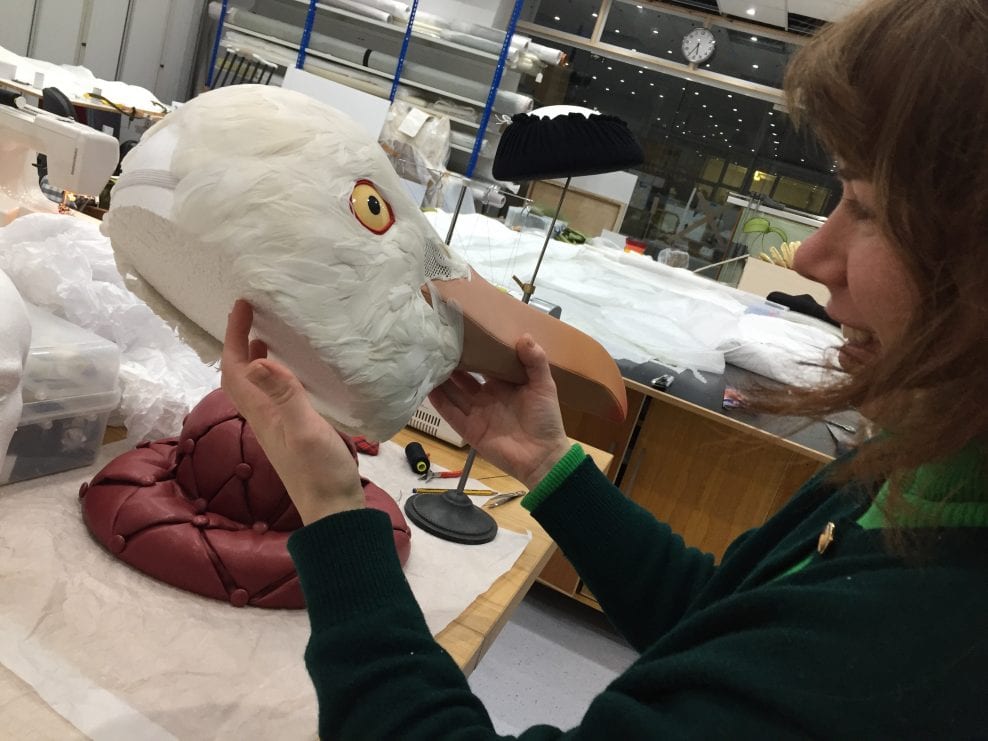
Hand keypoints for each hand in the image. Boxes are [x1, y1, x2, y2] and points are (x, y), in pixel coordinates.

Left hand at [221, 300, 363, 523]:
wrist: (333, 510)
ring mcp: (276, 427)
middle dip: (238, 344)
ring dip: (253, 360)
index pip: (235, 368)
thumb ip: (284, 395)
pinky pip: (274, 397)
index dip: (233, 336)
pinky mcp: (292, 433)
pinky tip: (292, 376)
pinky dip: (275, 377)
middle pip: (238, 377)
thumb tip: (257, 360)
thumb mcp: (305, 430)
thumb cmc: (320, 472)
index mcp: (261, 414)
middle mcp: (263, 418)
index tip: (242, 307)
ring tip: (265, 337)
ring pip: (255, 387)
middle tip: (250, 317)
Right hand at [428, 334, 570, 489]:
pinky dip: (439, 401)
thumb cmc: (545, 419)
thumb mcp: (544, 386)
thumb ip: (535, 362)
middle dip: (451, 363)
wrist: (542, 457)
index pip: (483, 364)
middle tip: (436, 343)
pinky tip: (427, 386)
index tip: (459, 333)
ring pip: (453, 393)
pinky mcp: (468, 430)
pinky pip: (450, 413)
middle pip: (463, 377)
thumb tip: (525, 335)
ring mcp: (476, 413)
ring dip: (440, 379)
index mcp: (503, 384)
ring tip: (426, 360)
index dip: (472, 351)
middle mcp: (486, 396)